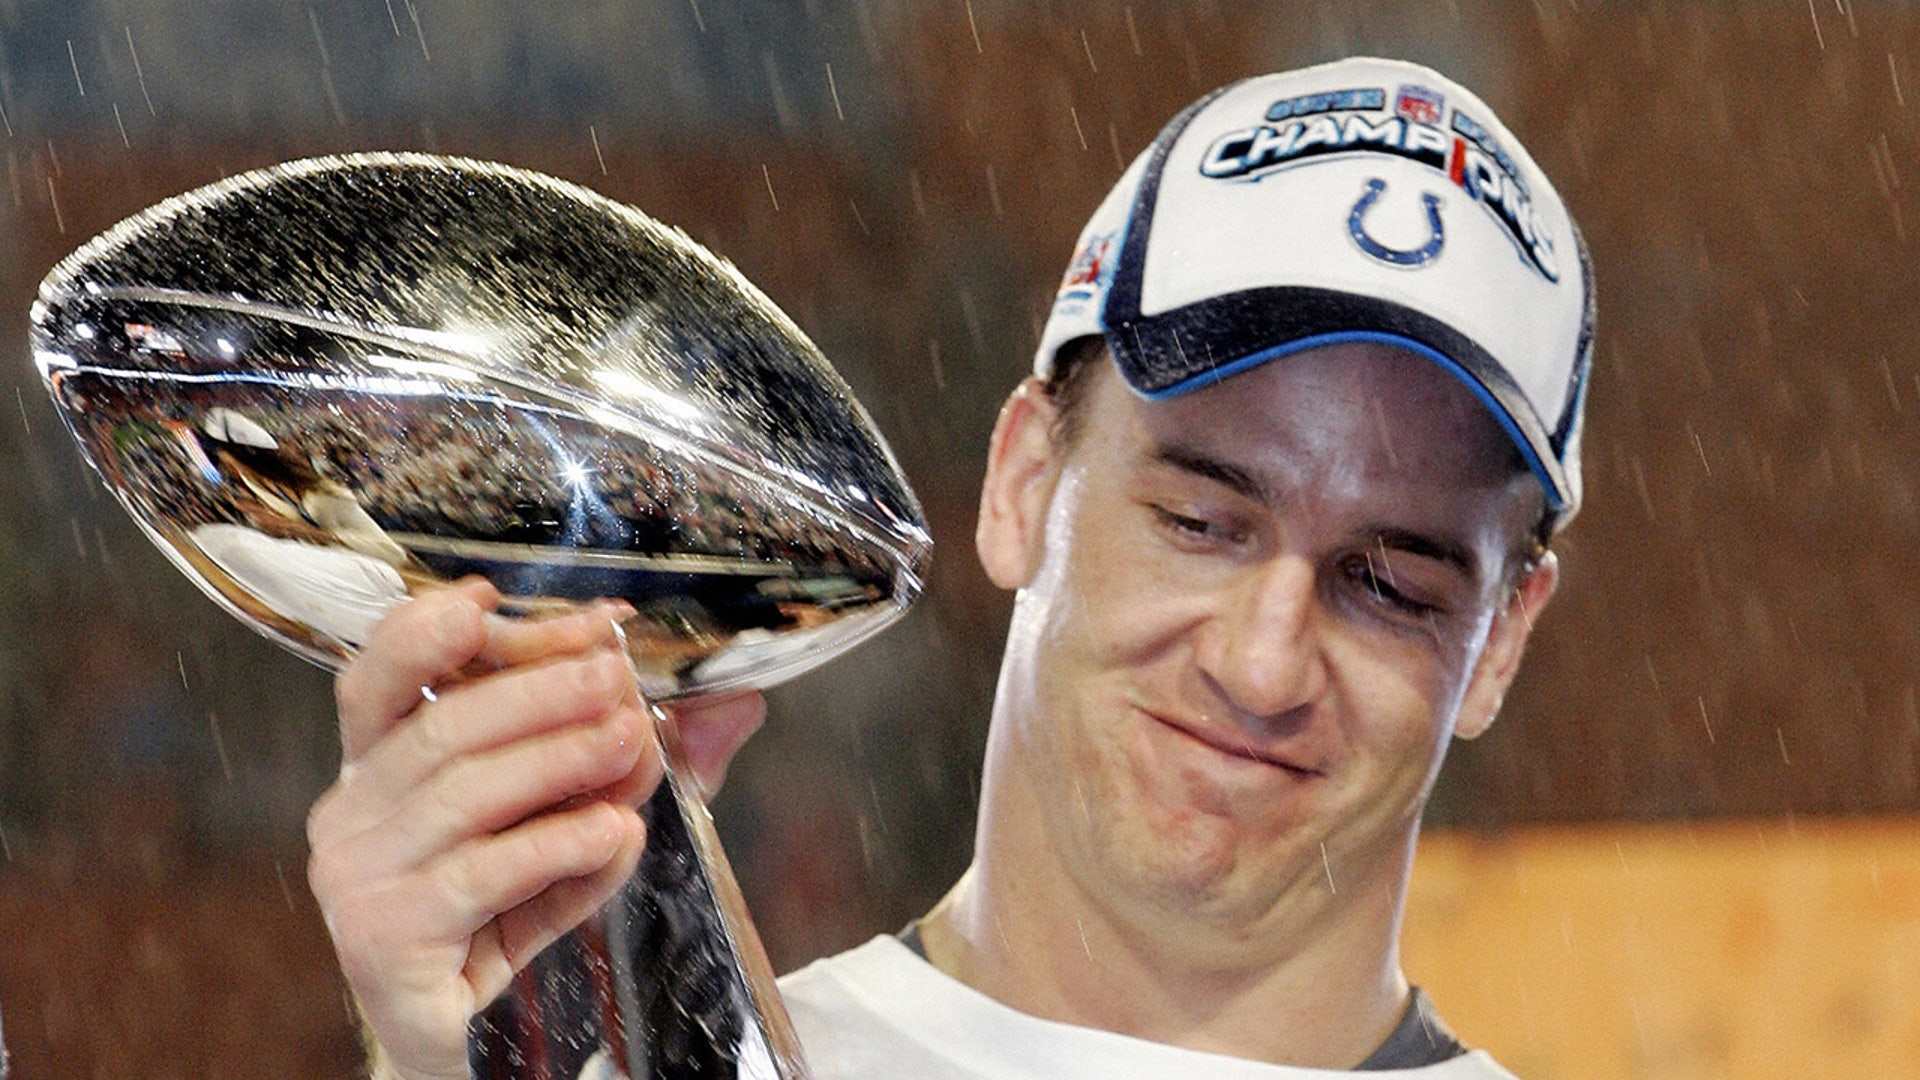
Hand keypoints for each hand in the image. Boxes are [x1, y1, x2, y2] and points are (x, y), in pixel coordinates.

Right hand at [306, 579, 765, 1079]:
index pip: (381, 676)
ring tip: (632, 744)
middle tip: (615, 674)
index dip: (434, 631)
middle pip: (443, 725)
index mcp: (377, 767)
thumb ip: (635, 761)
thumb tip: (738, 704)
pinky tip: (616, 833)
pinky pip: (481, 875)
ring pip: (465, 793)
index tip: (496, 597)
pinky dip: (557, 846)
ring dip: (560, 759)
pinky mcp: (384, 940)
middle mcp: (349, 814)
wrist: (474, 1045)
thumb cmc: (513, 914)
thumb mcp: (573, 819)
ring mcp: (357, 878)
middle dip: (539, 691)